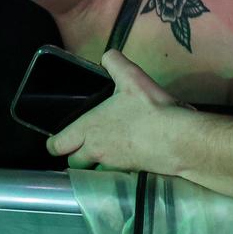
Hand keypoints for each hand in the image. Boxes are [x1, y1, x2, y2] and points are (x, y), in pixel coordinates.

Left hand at [46, 50, 188, 172]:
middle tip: (84, 147)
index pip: (58, 145)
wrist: (177, 139)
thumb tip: (107, 55)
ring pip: (92, 173)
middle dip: (76, 156)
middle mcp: (95, 151)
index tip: (58, 142)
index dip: (55, 143)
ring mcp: (112, 167)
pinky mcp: (129, 176)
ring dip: (94, 167)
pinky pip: (113, 178)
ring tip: (105, 156)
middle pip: (73, 162)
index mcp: (88, 128)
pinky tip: (126, 162)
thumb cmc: (149, 108)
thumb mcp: (131, 77)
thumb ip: (115, 62)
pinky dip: (115, 173)